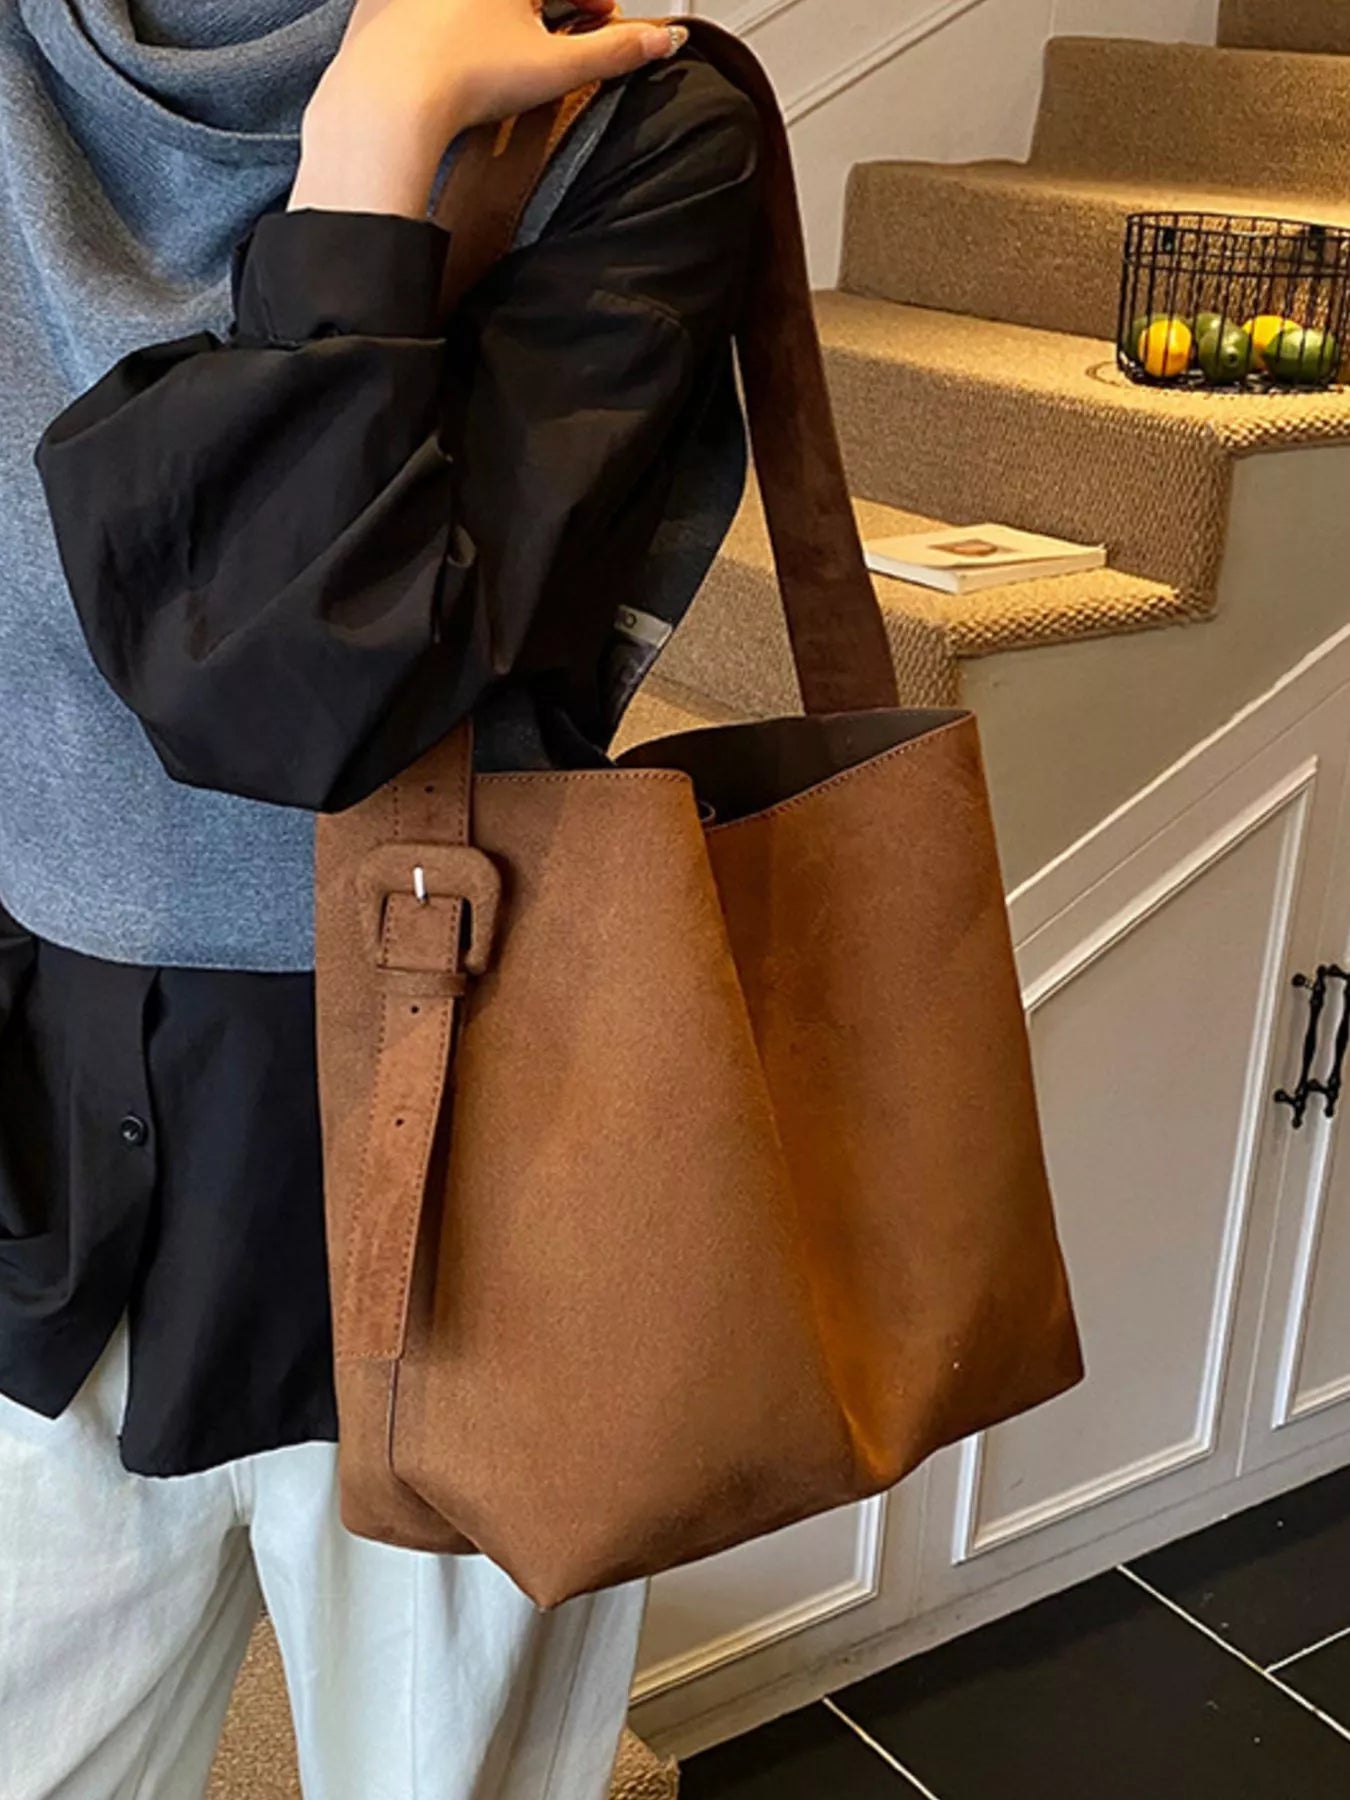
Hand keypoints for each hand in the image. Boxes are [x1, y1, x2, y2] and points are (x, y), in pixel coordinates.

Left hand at [292, 0, 687, 217]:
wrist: (387, 102)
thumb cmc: (465, 78)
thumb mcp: (556, 68)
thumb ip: (614, 52)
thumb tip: (665, 41)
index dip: (592, 0)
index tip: (602, 17)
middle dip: (551, 4)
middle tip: (563, 31)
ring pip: (479, 5)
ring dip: (500, 16)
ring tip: (510, 47)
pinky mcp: (379, 1)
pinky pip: (429, 9)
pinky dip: (451, 22)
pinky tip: (458, 52)